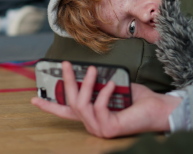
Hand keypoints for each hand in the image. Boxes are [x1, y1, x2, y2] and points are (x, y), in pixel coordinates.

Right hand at [31, 61, 181, 137]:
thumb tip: (85, 70)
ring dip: (86, 85)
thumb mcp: (112, 86)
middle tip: (66, 63)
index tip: (34, 98)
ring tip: (93, 70)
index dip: (49, 106)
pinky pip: (98, 107)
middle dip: (66, 82)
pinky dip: (104, 93)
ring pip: (81, 105)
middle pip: (70, 103)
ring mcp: (99, 128)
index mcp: (92, 115)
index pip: (66, 112)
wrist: (158, 108)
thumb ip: (98, 83)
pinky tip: (113, 85)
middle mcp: (92, 124)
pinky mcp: (109, 129)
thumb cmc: (138, 99)